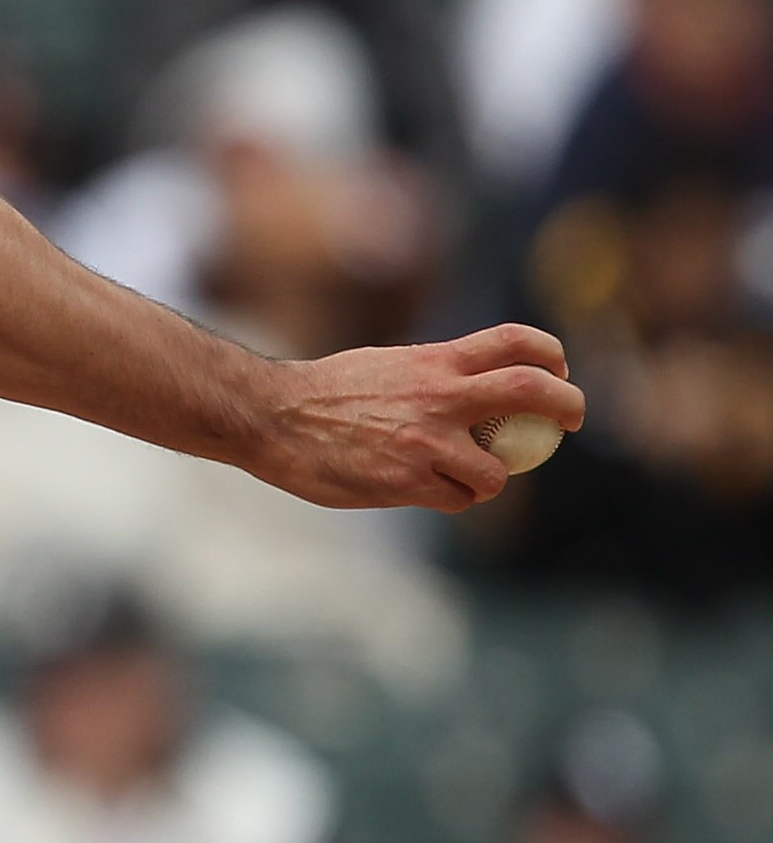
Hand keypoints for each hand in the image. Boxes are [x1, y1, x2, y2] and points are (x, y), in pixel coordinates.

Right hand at [243, 324, 583, 511]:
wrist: (271, 416)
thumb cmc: (324, 392)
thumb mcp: (387, 365)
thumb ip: (433, 373)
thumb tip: (474, 382)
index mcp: (433, 362)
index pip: (514, 342)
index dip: (552, 354)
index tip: (559, 370)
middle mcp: (438, 396)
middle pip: (532, 390)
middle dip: (568, 406)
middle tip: (570, 421)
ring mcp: (425, 442)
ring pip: (497, 472)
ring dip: (490, 479)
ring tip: (466, 478)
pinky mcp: (407, 482)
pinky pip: (457, 500)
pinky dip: (452, 498)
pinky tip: (426, 490)